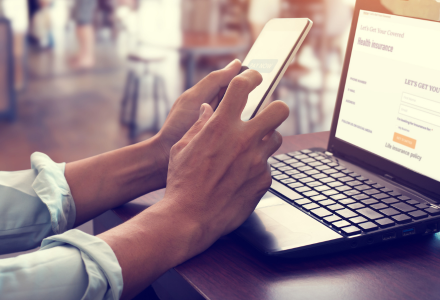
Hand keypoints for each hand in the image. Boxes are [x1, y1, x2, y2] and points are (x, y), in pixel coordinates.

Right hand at [159, 69, 289, 257]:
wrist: (189, 216)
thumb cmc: (181, 181)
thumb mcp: (182, 148)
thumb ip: (200, 125)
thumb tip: (209, 110)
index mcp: (221, 126)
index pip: (242, 87)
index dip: (251, 77)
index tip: (254, 78)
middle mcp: (244, 139)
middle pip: (279, 110)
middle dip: (276, 107)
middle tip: (267, 114)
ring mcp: (257, 161)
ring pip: (276, 139)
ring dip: (266, 140)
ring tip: (250, 149)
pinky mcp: (263, 180)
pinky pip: (267, 166)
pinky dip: (257, 167)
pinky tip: (241, 176)